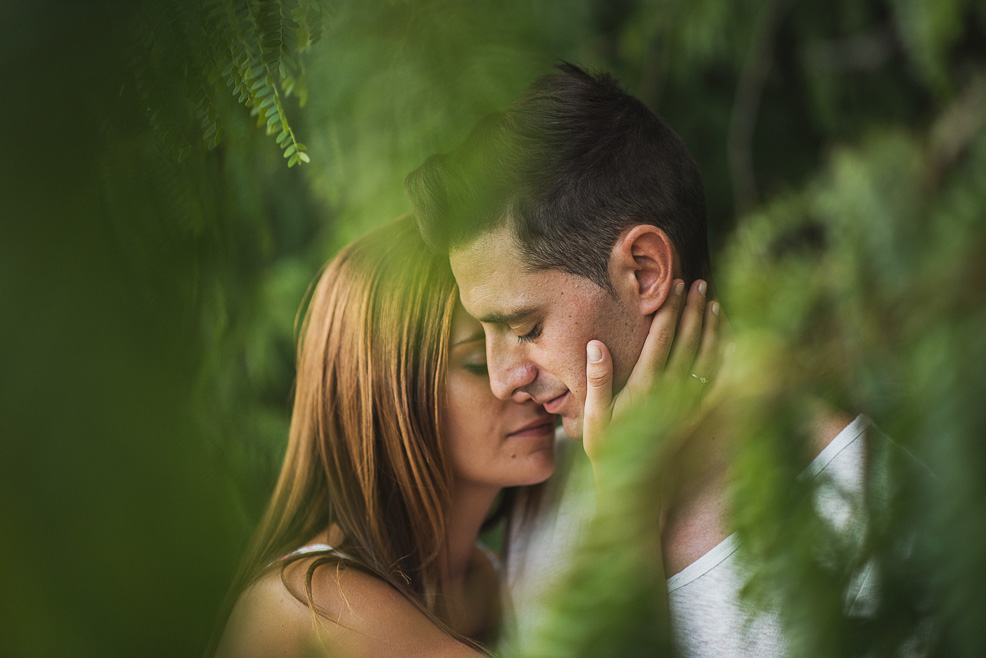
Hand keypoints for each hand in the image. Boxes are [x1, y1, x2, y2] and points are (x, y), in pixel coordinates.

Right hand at [582, 279, 720, 465]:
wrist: (636, 489)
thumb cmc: (607, 453)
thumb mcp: (593, 419)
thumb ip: (597, 380)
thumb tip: (596, 344)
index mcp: (645, 388)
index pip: (663, 339)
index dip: (671, 310)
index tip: (676, 286)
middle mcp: (671, 393)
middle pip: (689, 342)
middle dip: (694, 310)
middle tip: (700, 285)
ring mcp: (688, 404)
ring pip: (707, 358)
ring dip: (712, 329)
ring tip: (714, 304)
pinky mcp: (697, 415)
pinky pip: (716, 380)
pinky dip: (723, 357)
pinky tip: (727, 343)